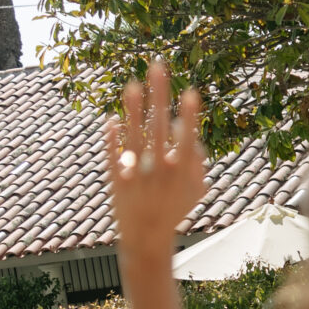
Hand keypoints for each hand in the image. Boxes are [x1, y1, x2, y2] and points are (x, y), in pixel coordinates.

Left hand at [106, 60, 205, 265]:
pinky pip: (114, 153)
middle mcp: (159, 170)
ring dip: (133, 108)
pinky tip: (111, 119)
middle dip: (159, 94)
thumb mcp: (196, 190)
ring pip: (135, 134)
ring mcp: (137, 174)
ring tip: (131, 84)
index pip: (187, 136)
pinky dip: (112, 137)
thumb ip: (198, 161)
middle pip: (160, 124)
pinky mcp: (117, 180)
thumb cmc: (175, 211)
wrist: (146, 242)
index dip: (189, 114)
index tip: (190, 91)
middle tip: (158, 66)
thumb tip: (189, 131)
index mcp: (182, 171)